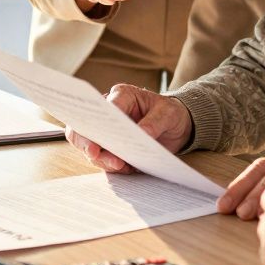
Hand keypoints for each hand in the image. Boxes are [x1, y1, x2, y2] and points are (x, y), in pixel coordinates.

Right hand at [66, 84, 193, 172]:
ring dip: (102, 158)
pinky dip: (112, 166)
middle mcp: (110, 113)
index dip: (97, 121)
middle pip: (86, 128)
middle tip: (94, 154)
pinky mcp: (114, 148)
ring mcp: (110, 132)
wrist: (177, 125)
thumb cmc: (170, 113)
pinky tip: (125, 168)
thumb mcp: (168, 114)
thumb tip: (141, 134)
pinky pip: (106, 160)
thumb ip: (154, 122)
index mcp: (122, 96)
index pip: (104, 107)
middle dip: (87, 142)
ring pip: (93, 147)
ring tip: (118, 164)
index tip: (99, 133)